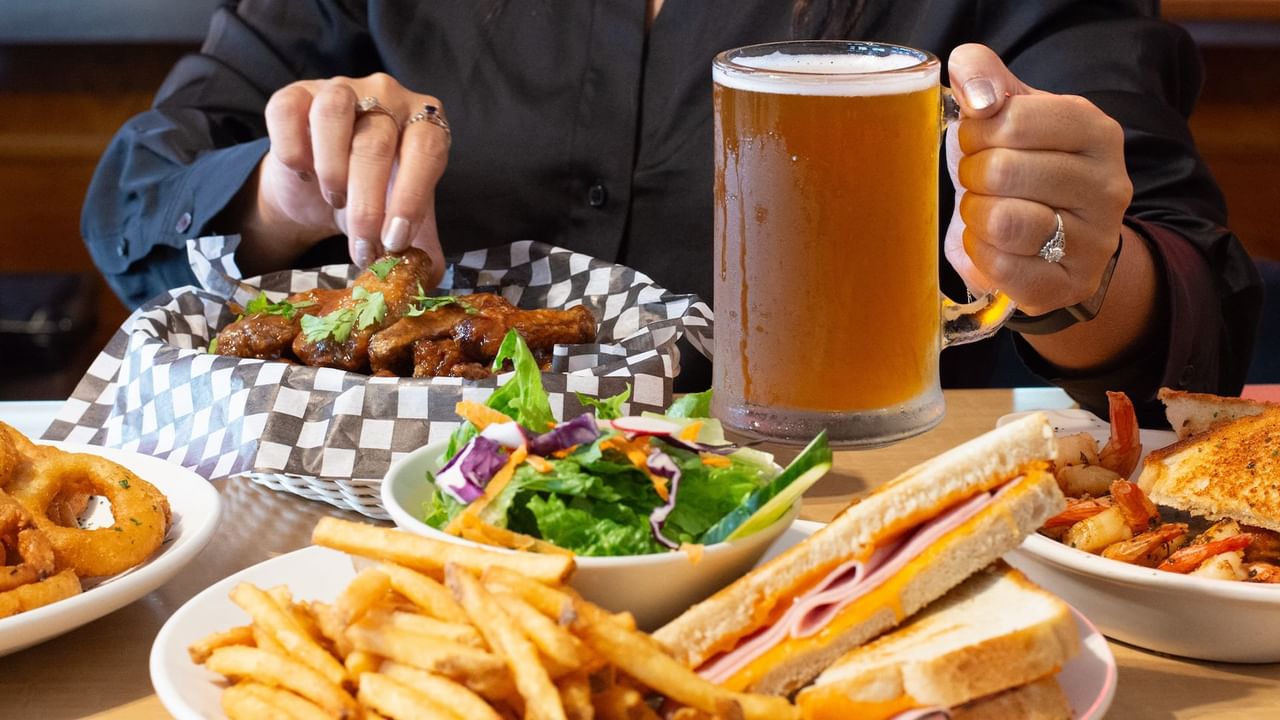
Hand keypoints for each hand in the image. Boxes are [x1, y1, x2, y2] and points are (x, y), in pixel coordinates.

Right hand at [248, 73, 448, 278]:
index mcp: (424, 121)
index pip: (427, 149)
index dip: (411, 197)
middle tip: (362, 245)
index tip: (395, 240)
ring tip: (334, 200)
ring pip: (335, 113)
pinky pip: (288, 111)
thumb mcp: (399, 218)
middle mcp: (387, 94)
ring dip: (332, 168)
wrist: (318, 186)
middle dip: (367, 204)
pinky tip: (303, 173)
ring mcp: (340, 88)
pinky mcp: (295, 93)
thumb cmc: (370, 196)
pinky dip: (293, 149)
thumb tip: (428, 277)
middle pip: (377, 141)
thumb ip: (419, 244)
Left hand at [944, 44, 1131, 315]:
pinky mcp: (1070, 284)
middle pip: (1002, 171)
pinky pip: (1001, 267)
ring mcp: (1096, 240)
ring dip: (975, 214)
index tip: (979, 141)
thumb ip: (983, 76)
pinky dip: (979, 253)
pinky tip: (990, 243)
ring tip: (986, 210)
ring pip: (1002, 221)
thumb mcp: (1011, 111)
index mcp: (1097, 130)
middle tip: (980, 181)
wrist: (1058, 238)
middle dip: (973, 175)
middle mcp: (1109, 185)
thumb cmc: (1024, 165)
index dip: (976, 132)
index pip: (1013, 120)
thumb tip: (978, 95)